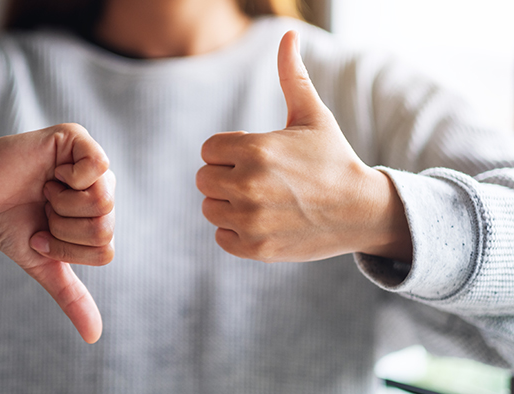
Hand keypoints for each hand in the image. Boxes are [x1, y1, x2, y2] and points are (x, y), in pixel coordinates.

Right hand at [0, 123, 114, 343]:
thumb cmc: (8, 220)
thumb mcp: (42, 261)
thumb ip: (70, 294)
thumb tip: (93, 336)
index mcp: (97, 217)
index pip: (105, 249)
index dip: (67, 249)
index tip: (42, 233)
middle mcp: (101, 189)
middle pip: (106, 227)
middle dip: (63, 228)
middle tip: (43, 210)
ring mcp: (92, 163)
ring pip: (103, 201)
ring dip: (62, 205)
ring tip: (45, 191)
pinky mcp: (78, 139)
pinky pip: (98, 167)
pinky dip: (71, 179)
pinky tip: (53, 174)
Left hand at [196, 30, 411, 262]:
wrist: (361, 211)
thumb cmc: (333, 159)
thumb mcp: (313, 115)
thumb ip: (292, 76)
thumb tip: (288, 33)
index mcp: (255, 150)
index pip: (208, 150)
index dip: (229, 151)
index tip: (255, 156)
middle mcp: (248, 186)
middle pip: (204, 179)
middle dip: (225, 176)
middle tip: (258, 179)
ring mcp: (251, 220)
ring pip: (210, 207)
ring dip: (228, 203)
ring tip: (261, 199)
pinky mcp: (255, 248)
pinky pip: (221, 236)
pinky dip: (235, 230)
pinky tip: (263, 220)